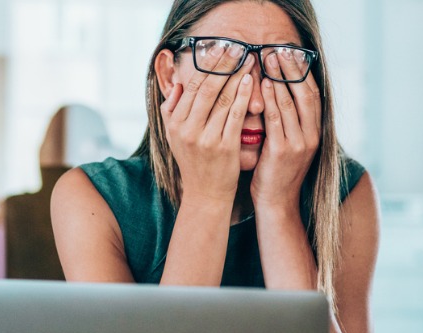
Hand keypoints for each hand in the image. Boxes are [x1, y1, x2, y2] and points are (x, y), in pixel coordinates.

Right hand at [161, 45, 256, 202]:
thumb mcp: (174, 137)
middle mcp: (187, 129)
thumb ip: (171, 110)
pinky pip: (235, 115)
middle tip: (236, 47)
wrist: (206, 195)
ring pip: (222, 99)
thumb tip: (176, 83)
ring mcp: (206, 139)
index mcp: (175, 124)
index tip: (218, 50)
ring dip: (236, 76)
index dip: (206, 66)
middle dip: (222, 66)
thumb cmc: (193, 162)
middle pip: (206, 89)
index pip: (190, 87)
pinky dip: (243, 96)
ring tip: (247, 59)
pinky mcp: (225, 147)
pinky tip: (250, 82)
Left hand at [251, 51, 321, 209]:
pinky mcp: (283, 151)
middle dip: (291, 70)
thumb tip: (278, 94)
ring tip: (268, 59)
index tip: (290, 54)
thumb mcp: (288, 144)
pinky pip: (276, 119)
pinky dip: (270, 99)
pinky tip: (262, 84)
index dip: (302, 73)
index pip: (313, 95)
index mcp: (316, 132)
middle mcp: (312, 136)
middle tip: (278, 50)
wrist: (277, 204)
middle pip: (305, 94)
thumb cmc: (277, 173)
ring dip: (278, 79)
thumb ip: (287, 122)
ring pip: (290, 103)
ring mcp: (299, 144)